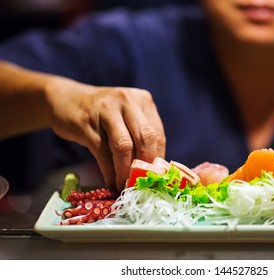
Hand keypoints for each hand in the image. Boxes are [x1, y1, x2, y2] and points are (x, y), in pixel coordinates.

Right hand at [45, 77, 165, 190]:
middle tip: (142, 183)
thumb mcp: (127, 115)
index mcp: (142, 100)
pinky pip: (103, 152)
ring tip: (125, 186)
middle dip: (145, 164)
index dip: (157, 158)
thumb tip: (153, 169)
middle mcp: (126, 101)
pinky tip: (111, 182)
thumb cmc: (103, 113)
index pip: (157, 133)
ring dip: (125, 171)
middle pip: (144, 137)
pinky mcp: (87, 124)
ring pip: (124, 146)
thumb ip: (141, 135)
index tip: (155, 177)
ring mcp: (106, 111)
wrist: (66, 100)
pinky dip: (109, 171)